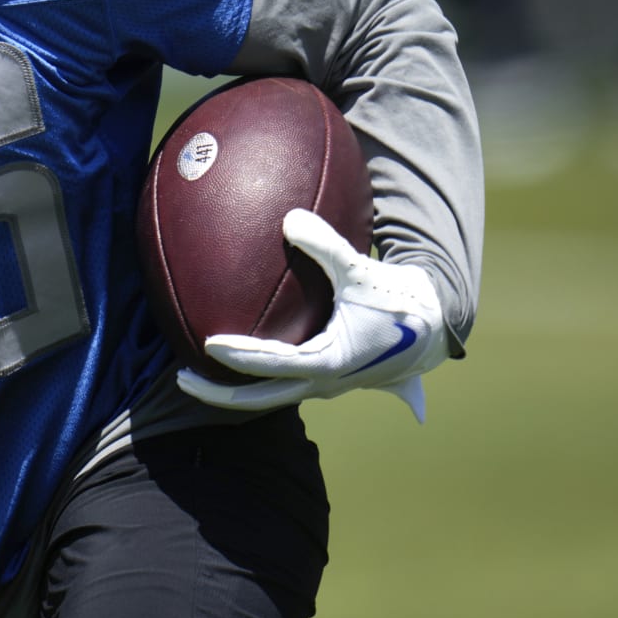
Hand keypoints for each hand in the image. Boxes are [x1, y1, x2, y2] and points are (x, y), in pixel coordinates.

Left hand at [177, 209, 447, 421]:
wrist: (436, 328)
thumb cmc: (400, 300)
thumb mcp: (362, 271)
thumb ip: (325, 245)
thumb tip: (288, 218)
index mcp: (328, 363)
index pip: (272, 365)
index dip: (237, 357)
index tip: (205, 345)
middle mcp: (322, 383)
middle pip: (260, 400)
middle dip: (219, 393)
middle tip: (181, 379)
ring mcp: (326, 385)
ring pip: (272, 394)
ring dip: (237, 387)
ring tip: (201, 371)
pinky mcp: (329, 377)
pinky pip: (286, 382)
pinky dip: (260, 375)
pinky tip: (239, 359)